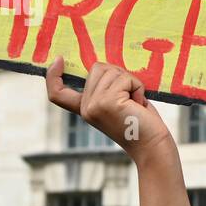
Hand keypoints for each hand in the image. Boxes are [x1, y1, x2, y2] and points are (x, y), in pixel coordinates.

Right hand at [45, 57, 173, 162]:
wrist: (152, 145)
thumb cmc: (141, 123)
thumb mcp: (117, 102)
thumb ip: (106, 88)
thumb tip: (103, 65)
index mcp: (85, 109)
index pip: (57, 93)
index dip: (52, 75)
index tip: (59, 60)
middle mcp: (86, 108)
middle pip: (96, 68)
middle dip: (119, 75)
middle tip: (131, 96)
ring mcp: (94, 105)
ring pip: (111, 70)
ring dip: (130, 81)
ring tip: (136, 102)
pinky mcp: (107, 102)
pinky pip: (125, 78)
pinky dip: (137, 86)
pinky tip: (139, 103)